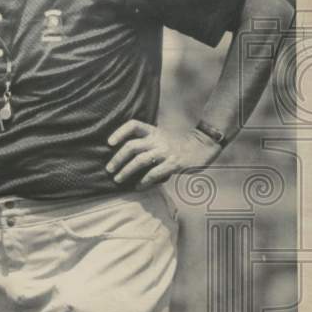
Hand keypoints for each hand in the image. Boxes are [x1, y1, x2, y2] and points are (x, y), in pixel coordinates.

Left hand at [106, 120, 221, 187]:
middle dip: (117, 159)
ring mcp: (165, 152)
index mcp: (153, 131)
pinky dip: (144, 181)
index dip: (119, 132)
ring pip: (139, 161)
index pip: (133, 125)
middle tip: (109, 169)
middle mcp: (157, 140)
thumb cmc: (176, 144)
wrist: (203, 146)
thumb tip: (123, 155)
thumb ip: (146, 142)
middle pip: (131, 146)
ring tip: (117, 179)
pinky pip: (154, 173)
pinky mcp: (174, 164)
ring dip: (126, 171)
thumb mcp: (160, 137)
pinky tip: (138, 187)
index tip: (109, 143)